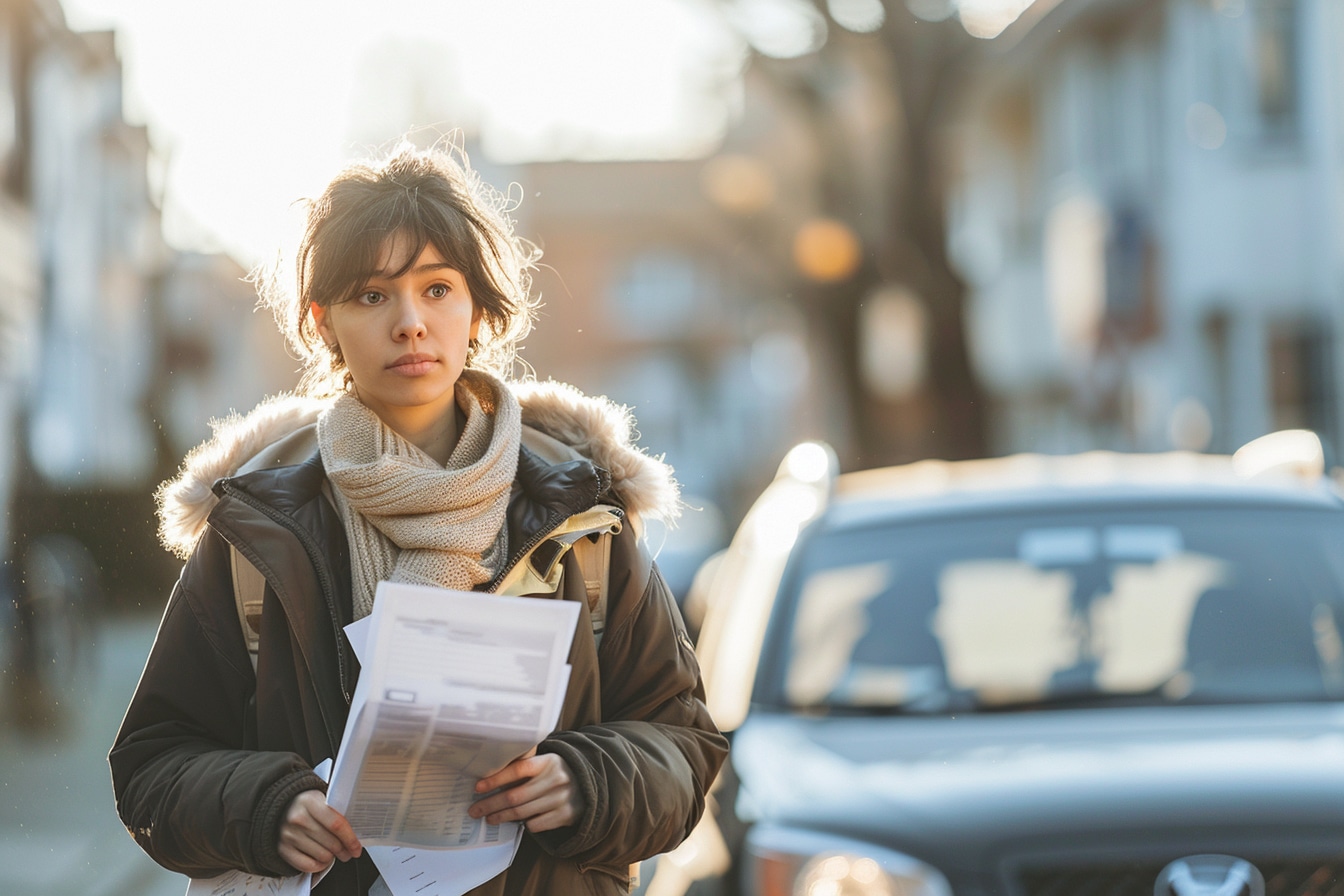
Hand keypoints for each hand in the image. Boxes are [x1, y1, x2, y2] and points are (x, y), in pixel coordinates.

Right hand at [277, 790, 362, 873]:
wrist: (284, 807)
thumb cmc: (309, 805)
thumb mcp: (324, 800)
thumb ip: (338, 814)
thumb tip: (356, 834)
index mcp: (310, 802)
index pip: (336, 825)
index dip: (350, 839)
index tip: (357, 848)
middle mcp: (298, 818)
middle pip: (331, 843)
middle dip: (344, 851)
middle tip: (348, 851)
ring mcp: (289, 835)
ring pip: (322, 856)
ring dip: (332, 857)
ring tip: (332, 851)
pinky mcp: (283, 849)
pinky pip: (308, 866)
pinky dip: (319, 866)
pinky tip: (322, 859)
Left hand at [469, 747, 584, 832]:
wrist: (588, 786)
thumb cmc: (556, 774)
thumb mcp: (545, 763)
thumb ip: (524, 767)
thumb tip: (489, 779)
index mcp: (548, 761)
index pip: (518, 769)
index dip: (496, 779)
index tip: (478, 787)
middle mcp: (556, 779)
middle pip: (515, 796)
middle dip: (491, 804)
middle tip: (475, 810)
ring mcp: (561, 799)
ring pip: (522, 813)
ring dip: (501, 817)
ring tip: (489, 818)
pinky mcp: (565, 816)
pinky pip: (535, 824)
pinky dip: (524, 824)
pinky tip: (517, 821)